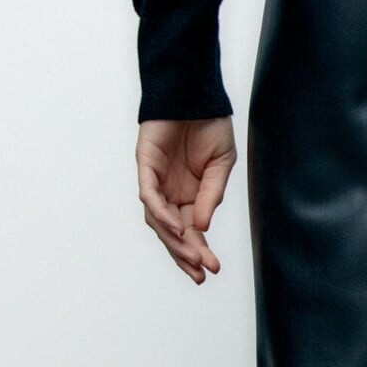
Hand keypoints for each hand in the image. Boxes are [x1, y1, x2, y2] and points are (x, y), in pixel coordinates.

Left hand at [135, 117, 236, 283]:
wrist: (196, 93)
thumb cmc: (209, 126)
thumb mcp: (221, 166)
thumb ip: (211, 195)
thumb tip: (202, 227)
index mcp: (189, 196)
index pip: (191, 231)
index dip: (199, 251)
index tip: (212, 269)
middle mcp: (170, 193)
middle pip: (172, 232)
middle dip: (185, 254)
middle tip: (200, 273)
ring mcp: (156, 181)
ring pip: (158, 220)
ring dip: (174, 239)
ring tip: (191, 255)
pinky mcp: (145, 166)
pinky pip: (149, 195)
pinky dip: (160, 213)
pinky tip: (177, 226)